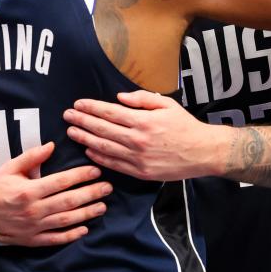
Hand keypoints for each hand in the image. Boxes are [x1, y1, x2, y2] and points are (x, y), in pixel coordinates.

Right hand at [0, 142, 111, 245]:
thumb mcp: (10, 167)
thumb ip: (32, 157)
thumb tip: (52, 145)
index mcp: (28, 190)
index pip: (61, 182)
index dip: (81, 176)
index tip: (96, 170)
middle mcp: (33, 210)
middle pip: (68, 201)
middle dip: (91, 193)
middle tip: (108, 187)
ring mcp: (33, 227)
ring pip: (66, 220)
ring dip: (87, 213)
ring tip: (103, 206)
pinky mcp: (31, 239)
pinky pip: (55, 239)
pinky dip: (71, 235)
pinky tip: (85, 229)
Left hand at [64, 90, 230, 180]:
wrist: (203, 152)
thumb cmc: (185, 126)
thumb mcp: (167, 105)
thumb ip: (142, 99)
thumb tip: (119, 98)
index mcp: (144, 121)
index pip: (110, 113)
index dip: (91, 108)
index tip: (78, 104)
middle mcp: (138, 139)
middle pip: (102, 129)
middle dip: (82, 121)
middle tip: (67, 116)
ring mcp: (138, 158)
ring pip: (104, 147)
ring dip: (85, 139)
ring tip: (71, 132)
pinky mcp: (140, 172)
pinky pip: (114, 164)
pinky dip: (99, 157)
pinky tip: (88, 150)